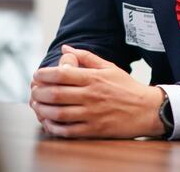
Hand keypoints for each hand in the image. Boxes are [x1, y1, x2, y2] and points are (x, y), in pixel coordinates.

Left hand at [29, 45, 165, 138]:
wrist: (147, 110)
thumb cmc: (126, 86)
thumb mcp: (109, 67)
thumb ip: (86, 57)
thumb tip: (65, 48)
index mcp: (93, 78)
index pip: (61, 74)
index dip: (44, 74)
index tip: (36, 75)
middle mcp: (91, 95)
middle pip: (56, 94)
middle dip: (38, 92)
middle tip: (32, 91)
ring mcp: (92, 114)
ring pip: (59, 113)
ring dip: (42, 109)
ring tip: (36, 105)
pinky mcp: (94, 130)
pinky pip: (68, 131)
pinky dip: (54, 127)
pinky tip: (48, 122)